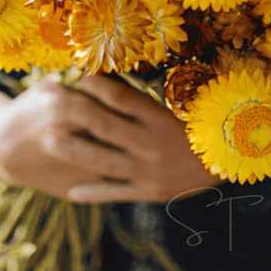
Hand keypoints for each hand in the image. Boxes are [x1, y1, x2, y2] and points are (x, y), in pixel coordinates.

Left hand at [66, 74, 221, 204]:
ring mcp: (147, 169)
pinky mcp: (147, 191)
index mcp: (158, 118)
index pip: (121, 97)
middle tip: (51, 107)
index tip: (79, 78)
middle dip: (75, 116)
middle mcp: (150, 143)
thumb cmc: (195, 129)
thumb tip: (105, 85)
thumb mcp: (171, 110)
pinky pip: (115, 192)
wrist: (221, 163)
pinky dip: (92, 192)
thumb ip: (141, 103)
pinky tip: (71, 191)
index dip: (97, 86)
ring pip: (103, 160)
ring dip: (73, 150)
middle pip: (105, 127)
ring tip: (49, 140)